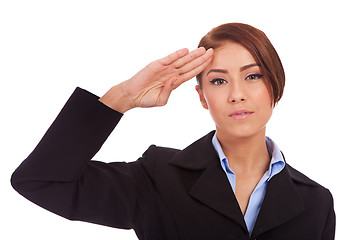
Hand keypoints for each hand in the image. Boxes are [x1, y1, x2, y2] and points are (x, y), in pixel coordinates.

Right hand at [99, 47, 213, 112]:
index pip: (191, 73)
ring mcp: (164, 68)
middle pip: (189, 65)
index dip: (201, 67)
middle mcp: (171, 73)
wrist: (132, 95)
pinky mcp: (156, 65)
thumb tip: (175, 79)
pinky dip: (176, 54)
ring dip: (192, 55)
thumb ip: (169, 90)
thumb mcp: (161, 100)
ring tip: (202, 50)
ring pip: (181, 61)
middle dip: (201, 59)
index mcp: (175, 82)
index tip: (211, 62)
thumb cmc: (146, 99)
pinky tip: (185, 50)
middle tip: (212, 52)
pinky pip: (168, 59)